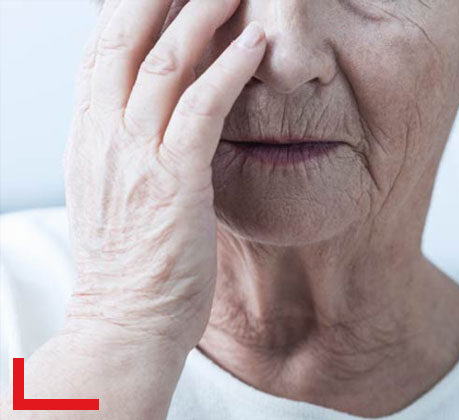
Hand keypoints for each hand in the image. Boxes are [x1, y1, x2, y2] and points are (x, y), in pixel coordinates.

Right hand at [6, 1, 266, 417]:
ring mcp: (134, 156)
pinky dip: (228, 71)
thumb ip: (125, 146)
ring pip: (163, 62)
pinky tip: (254, 44)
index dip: (127, 6)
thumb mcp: (112, 193)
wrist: (125, 323)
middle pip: (123, 37)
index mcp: (88, 135)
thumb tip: (147, 112)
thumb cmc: (130, 265)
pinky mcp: (173, 181)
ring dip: (200, 15)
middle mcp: (103, 135)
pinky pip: (201, 110)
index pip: (101, 49)